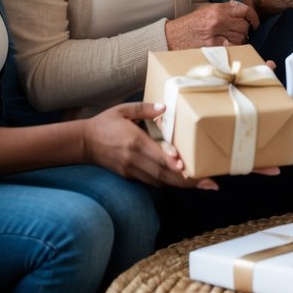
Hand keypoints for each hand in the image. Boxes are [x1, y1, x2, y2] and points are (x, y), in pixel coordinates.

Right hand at [81, 102, 217, 189]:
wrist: (82, 143)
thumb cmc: (105, 124)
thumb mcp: (123, 110)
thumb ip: (144, 108)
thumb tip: (164, 108)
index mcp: (134, 142)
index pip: (157, 156)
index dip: (172, 164)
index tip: (186, 167)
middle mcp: (134, 160)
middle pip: (164, 174)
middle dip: (188, 181)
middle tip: (210, 183)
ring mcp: (132, 170)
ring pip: (160, 181)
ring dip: (181, 184)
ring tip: (203, 184)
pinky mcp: (129, 176)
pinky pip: (153, 182)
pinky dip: (169, 182)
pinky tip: (183, 181)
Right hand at [165, 1, 255, 49]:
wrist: (171, 36)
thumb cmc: (190, 24)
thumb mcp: (206, 10)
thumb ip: (225, 10)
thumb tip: (243, 13)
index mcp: (218, 9)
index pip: (244, 10)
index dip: (253, 17)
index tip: (254, 23)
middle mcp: (218, 20)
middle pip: (244, 26)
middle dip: (245, 31)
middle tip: (239, 34)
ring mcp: (215, 34)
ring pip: (240, 38)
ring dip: (240, 40)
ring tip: (231, 40)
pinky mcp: (212, 47)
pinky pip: (232, 48)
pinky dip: (234, 48)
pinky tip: (228, 47)